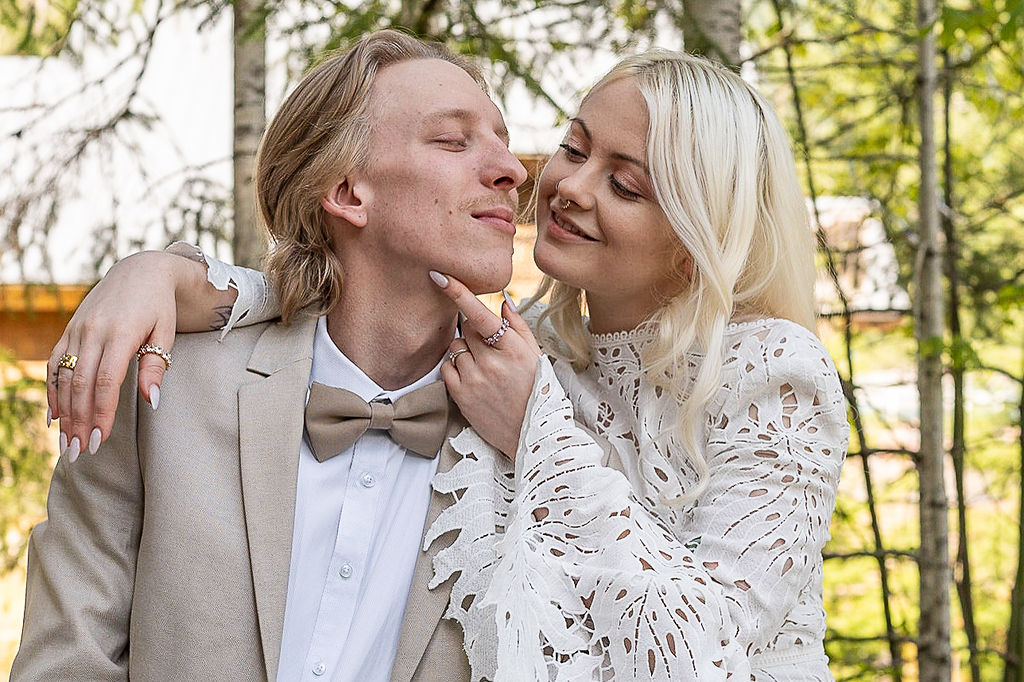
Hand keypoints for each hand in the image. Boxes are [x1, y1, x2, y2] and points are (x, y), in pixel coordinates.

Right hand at [47, 251, 179, 460]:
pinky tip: (54, 415)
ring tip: (66, 442)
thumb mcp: (166, 333)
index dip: (100, 413)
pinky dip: (52, 389)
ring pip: (63, 376)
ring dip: (63, 411)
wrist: (140, 271)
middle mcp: (93, 332)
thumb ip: (156, 367)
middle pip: (80, 384)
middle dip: (78, 421)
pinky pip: (55, 363)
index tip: (99, 440)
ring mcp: (77, 330)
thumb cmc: (159, 306)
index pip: (106, 382)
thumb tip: (152, 401)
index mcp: (120, 334)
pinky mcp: (69, 329)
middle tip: (78, 452)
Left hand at [431, 271, 541, 457]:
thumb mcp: (536, 356)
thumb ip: (518, 327)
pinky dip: (456, 366)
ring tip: (484, 367)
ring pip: (455, 347)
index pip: (480, 314)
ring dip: (465, 350)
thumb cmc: (537, 391)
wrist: (531, 434)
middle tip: (488, 346)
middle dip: (474, 330)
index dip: (458, 292)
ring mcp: (474, 379)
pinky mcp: (461, 395)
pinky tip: (472, 376)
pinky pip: (447, 367)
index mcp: (513, 349)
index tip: (439, 276)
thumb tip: (502, 301)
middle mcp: (491, 362)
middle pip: (466, 328)